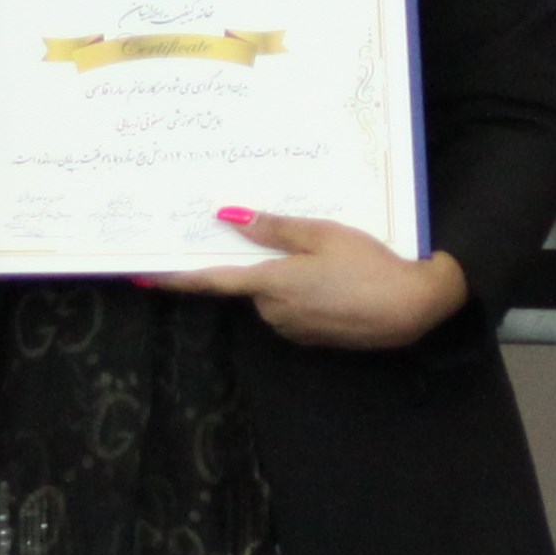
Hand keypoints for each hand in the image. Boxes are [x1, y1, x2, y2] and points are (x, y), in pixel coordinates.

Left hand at [144, 210, 472, 349]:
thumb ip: (274, 228)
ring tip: (326, 256)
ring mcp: (293, 328)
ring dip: (287, 278)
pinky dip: (304, 293)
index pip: (211, 280)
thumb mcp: (322, 235)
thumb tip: (228, 217)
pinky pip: (294, 309)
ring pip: (274, 296)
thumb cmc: (369, 265)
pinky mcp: (313, 337)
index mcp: (270, 283)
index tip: (143, 274)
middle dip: (260, 263)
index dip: (176, 277)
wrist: (412, 309)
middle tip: (289, 239)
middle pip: (249, 283)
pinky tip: (334, 277)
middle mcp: (273, 311)